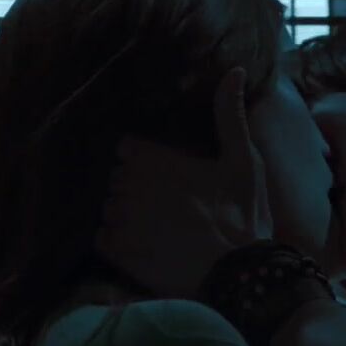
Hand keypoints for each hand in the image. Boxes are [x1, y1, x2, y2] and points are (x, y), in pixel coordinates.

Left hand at [95, 68, 272, 296]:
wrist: (240, 275)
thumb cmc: (244, 214)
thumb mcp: (244, 161)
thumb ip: (229, 115)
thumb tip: (235, 71)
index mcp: (154, 158)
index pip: (125, 148)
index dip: (144, 160)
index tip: (164, 173)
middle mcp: (129, 185)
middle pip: (116, 178)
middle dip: (135, 187)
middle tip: (167, 204)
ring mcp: (120, 218)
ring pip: (108, 207)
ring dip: (124, 214)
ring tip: (155, 226)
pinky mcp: (117, 250)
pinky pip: (102, 237)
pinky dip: (116, 241)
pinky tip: (144, 246)